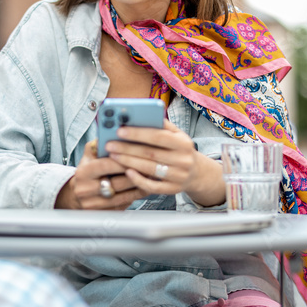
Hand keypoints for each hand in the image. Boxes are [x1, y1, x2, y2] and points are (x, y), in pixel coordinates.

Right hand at [55, 140, 148, 209]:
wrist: (77, 195)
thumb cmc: (87, 172)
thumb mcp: (88, 156)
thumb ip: (99, 144)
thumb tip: (112, 133)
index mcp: (83, 173)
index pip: (105, 165)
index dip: (123, 159)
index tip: (137, 153)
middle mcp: (87, 189)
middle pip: (118, 182)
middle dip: (136, 173)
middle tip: (151, 165)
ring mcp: (95, 204)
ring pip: (125, 195)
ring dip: (141, 185)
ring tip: (152, 176)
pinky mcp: (105, 213)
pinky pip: (125, 204)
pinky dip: (137, 195)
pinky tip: (145, 187)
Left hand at [104, 120, 224, 205]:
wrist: (196, 172)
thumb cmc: (179, 149)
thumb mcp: (177, 134)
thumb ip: (161, 125)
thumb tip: (138, 116)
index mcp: (183, 142)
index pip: (158, 136)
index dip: (138, 133)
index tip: (119, 130)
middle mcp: (183, 160)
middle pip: (151, 153)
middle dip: (127, 148)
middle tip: (109, 145)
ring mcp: (179, 176)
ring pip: (149, 169)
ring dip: (128, 162)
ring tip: (113, 155)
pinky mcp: (173, 190)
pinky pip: (152, 186)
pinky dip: (138, 180)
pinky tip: (127, 172)